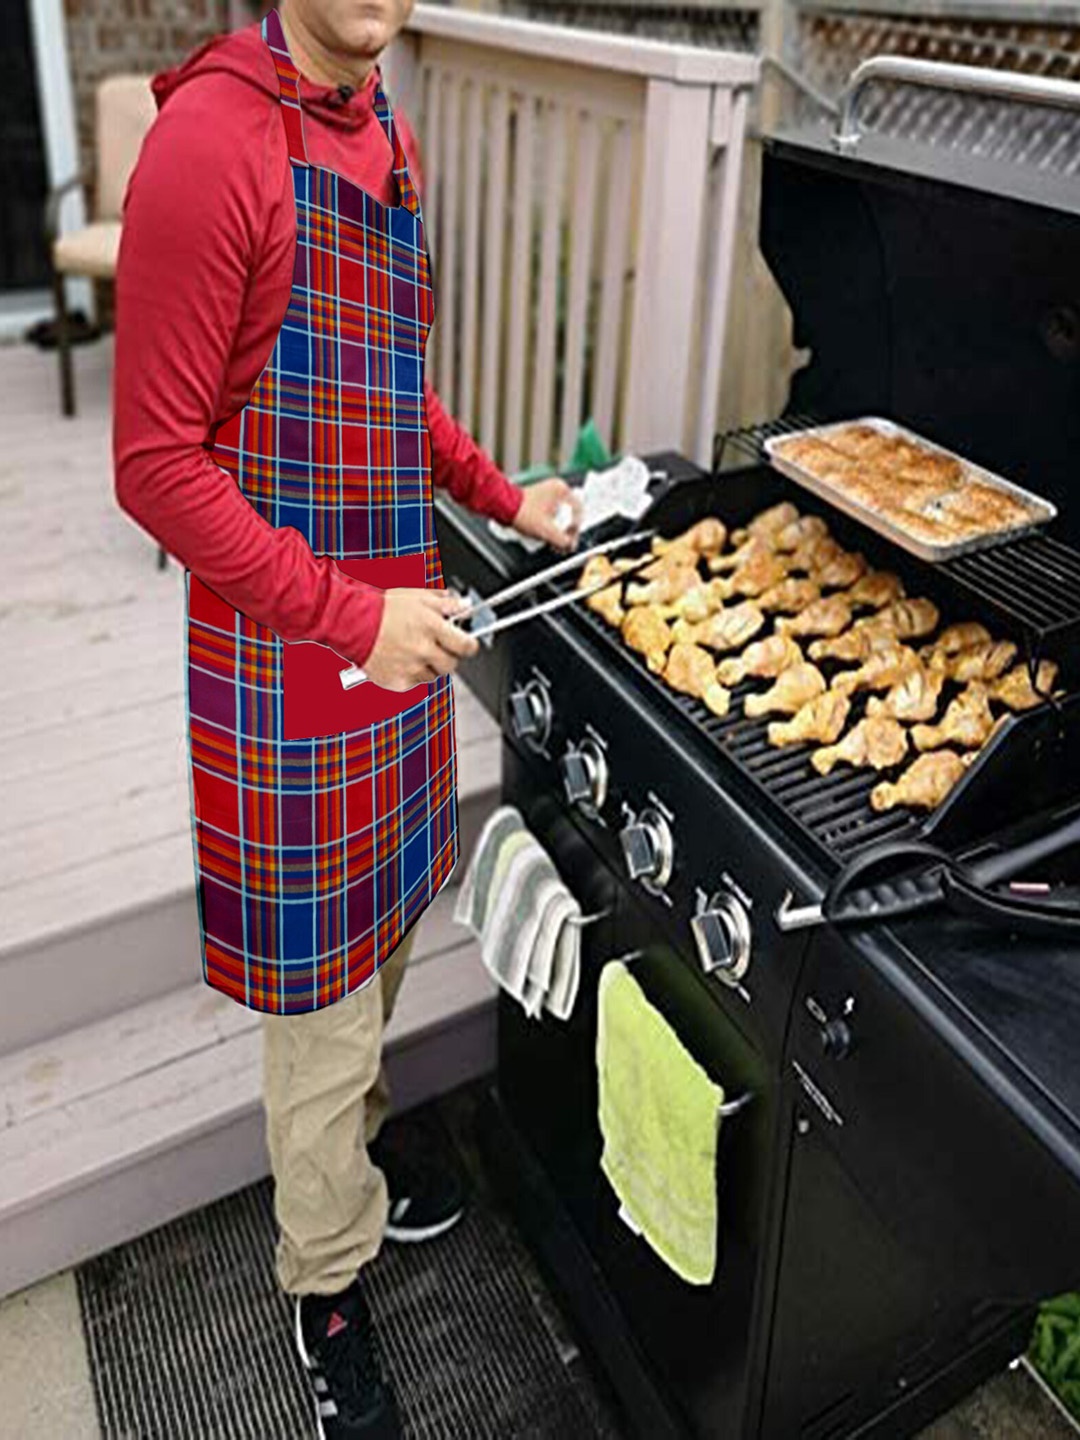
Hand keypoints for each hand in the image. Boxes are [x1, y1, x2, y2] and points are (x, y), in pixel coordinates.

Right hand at [360, 588, 478, 690]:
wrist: (352, 623)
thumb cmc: (382, 609)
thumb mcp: (417, 597)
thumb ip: (446, 603)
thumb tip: (464, 607)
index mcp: (432, 627)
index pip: (466, 646)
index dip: (468, 645)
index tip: (467, 644)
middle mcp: (423, 650)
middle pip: (451, 665)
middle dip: (447, 656)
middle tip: (436, 647)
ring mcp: (411, 668)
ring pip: (433, 676)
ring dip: (428, 666)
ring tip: (412, 651)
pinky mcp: (398, 682)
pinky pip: (414, 684)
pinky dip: (410, 675)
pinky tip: (401, 660)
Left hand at [511, 477, 583, 551]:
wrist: (502, 506)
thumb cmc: (521, 512)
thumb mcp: (546, 530)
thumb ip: (563, 540)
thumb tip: (570, 545)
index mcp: (562, 490)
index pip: (578, 512)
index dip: (575, 529)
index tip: (570, 539)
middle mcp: (556, 489)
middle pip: (568, 514)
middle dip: (565, 531)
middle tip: (561, 542)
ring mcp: (546, 493)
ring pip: (559, 516)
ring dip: (557, 529)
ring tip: (551, 540)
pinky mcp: (538, 500)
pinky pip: (550, 514)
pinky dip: (549, 524)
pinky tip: (544, 534)